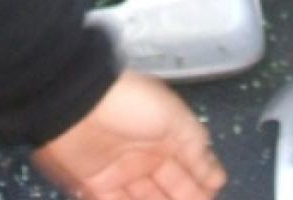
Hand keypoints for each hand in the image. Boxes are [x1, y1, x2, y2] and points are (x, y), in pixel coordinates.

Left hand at [33, 71, 226, 198]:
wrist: (77, 103)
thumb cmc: (130, 103)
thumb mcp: (175, 118)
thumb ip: (196, 148)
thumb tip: (215, 174)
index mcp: (168, 137)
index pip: (192, 166)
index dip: (204, 183)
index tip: (212, 192)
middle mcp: (146, 156)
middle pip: (172, 187)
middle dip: (186, 197)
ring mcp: (122, 172)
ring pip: (149, 199)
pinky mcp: (97, 186)